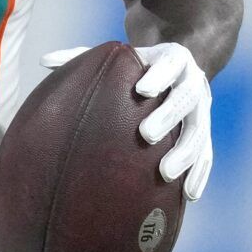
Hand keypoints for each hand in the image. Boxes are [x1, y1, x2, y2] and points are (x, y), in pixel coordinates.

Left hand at [41, 42, 212, 200]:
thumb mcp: (118, 58)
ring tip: (166, 173)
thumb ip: (84, 56)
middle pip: (186, 97)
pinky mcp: (204, 132)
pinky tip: (188, 194)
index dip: (159, 75)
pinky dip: (199, 173)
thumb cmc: (138, 65)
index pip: (170, 63)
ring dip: (186, 152)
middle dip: (168, 115)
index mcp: (172, 59)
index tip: (142, 89)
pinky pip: (206, 154)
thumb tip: (45, 61)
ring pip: (199, 130)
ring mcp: (202, 109)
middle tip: (146, 134)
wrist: (181, 67)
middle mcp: (192, 82)